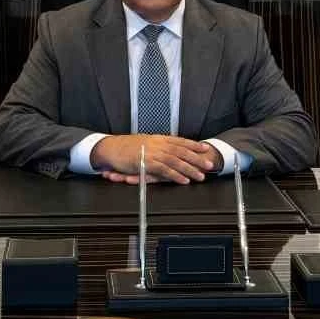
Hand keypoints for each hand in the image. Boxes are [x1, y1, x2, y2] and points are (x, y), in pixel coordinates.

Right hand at [91, 134, 219, 184]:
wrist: (110, 148)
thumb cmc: (124, 147)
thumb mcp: (143, 143)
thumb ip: (156, 145)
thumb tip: (166, 148)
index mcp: (158, 138)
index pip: (180, 140)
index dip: (193, 144)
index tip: (205, 148)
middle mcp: (157, 144)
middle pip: (182, 151)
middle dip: (197, 158)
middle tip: (209, 164)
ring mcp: (152, 153)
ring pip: (176, 161)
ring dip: (190, 168)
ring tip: (200, 175)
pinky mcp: (147, 163)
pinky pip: (165, 170)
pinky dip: (176, 175)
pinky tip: (184, 180)